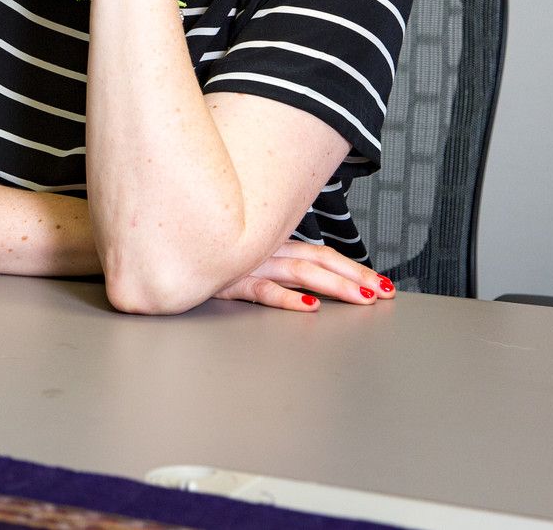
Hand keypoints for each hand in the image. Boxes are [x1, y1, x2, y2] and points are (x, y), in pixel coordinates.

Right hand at [213, 239, 395, 311]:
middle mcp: (266, 251)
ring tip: (362, 298)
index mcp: (273, 245)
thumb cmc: (207, 255)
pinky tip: (308, 307)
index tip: (381, 282)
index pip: (321, 254)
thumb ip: (273, 264)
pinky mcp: (229, 280)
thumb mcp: (245, 255)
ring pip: (300, 273)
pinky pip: (262, 290)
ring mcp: (249, 264)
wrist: (167, 251)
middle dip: (356, 276)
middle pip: (319, 261)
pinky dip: (287, 298)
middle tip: (384, 291)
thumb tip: (308, 284)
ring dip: (335, 285)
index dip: (353, 267)